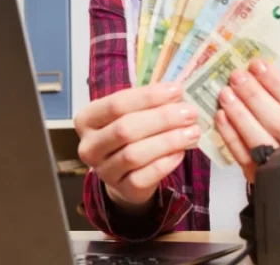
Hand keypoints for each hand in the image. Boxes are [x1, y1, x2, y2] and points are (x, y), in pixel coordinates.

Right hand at [74, 82, 200, 212]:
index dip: (148, 97)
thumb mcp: (133, 114)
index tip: (177, 90)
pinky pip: (144, 176)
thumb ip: (149, 103)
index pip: (116, 104)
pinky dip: (166, 163)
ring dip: (168, 141)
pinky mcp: (122, 189)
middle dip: (162, 119)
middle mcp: (89, 146)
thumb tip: (177, 92)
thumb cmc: (131, 135)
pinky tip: (181, 152)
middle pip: (125, 129)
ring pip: (134, 154)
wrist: (127, 174)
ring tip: (192, 132)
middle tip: (189, 113)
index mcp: (87, 120)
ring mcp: (104, 171)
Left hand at [214, 58, 279, 181]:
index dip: (278, 84)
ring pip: (261, 140)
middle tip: (237, 77)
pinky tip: (222, 117)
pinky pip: (245, 158)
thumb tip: (261, 72)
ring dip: (240, 114)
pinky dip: (231, 136)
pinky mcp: (265, 180)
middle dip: (254, 96)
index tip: (258, 66)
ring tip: (226, 94)